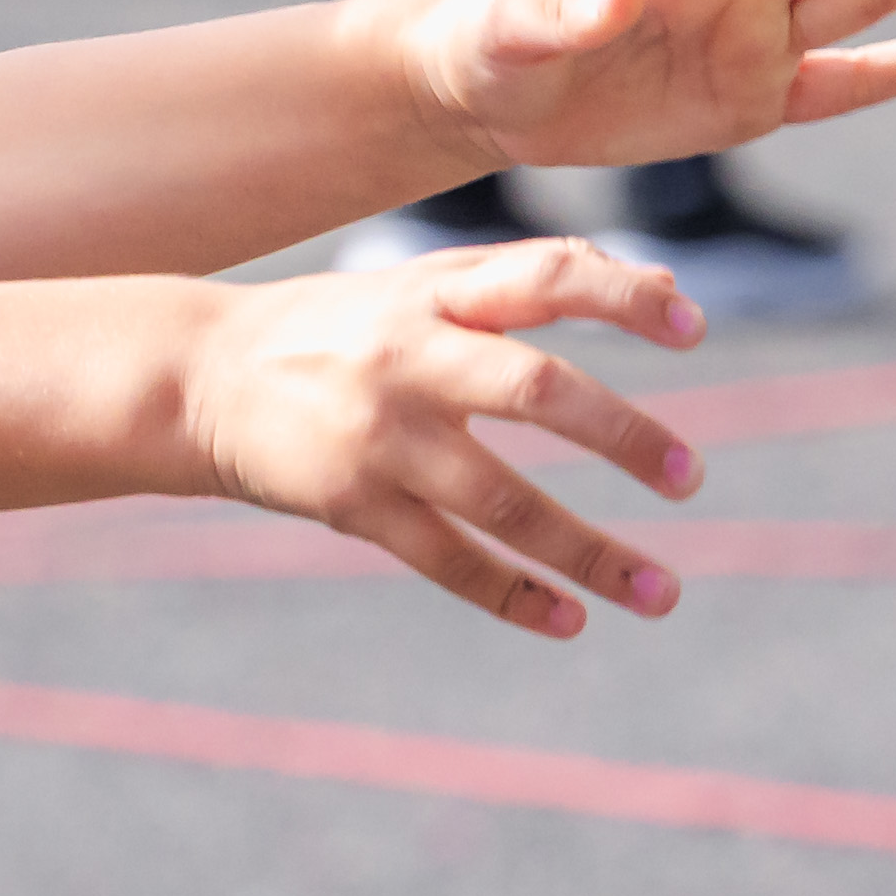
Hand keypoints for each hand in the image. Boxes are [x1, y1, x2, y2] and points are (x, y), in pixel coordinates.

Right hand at [180, 240, 709, 639]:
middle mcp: (409, 355)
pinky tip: (567, 620)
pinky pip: (444, 559)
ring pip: (500, 500)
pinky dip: (511, 594)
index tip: (695, 328)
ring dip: (588, 551)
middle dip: (621, 434)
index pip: (544, 276)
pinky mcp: (350, 503)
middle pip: (533, 388)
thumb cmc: (341, 323)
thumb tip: (668, 288)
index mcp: (436, 291)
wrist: (200, 375)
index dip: (623, 297)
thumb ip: (535, 279)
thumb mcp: (426, 281)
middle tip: (690, 475)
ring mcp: (379, 435)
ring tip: (662, 593)